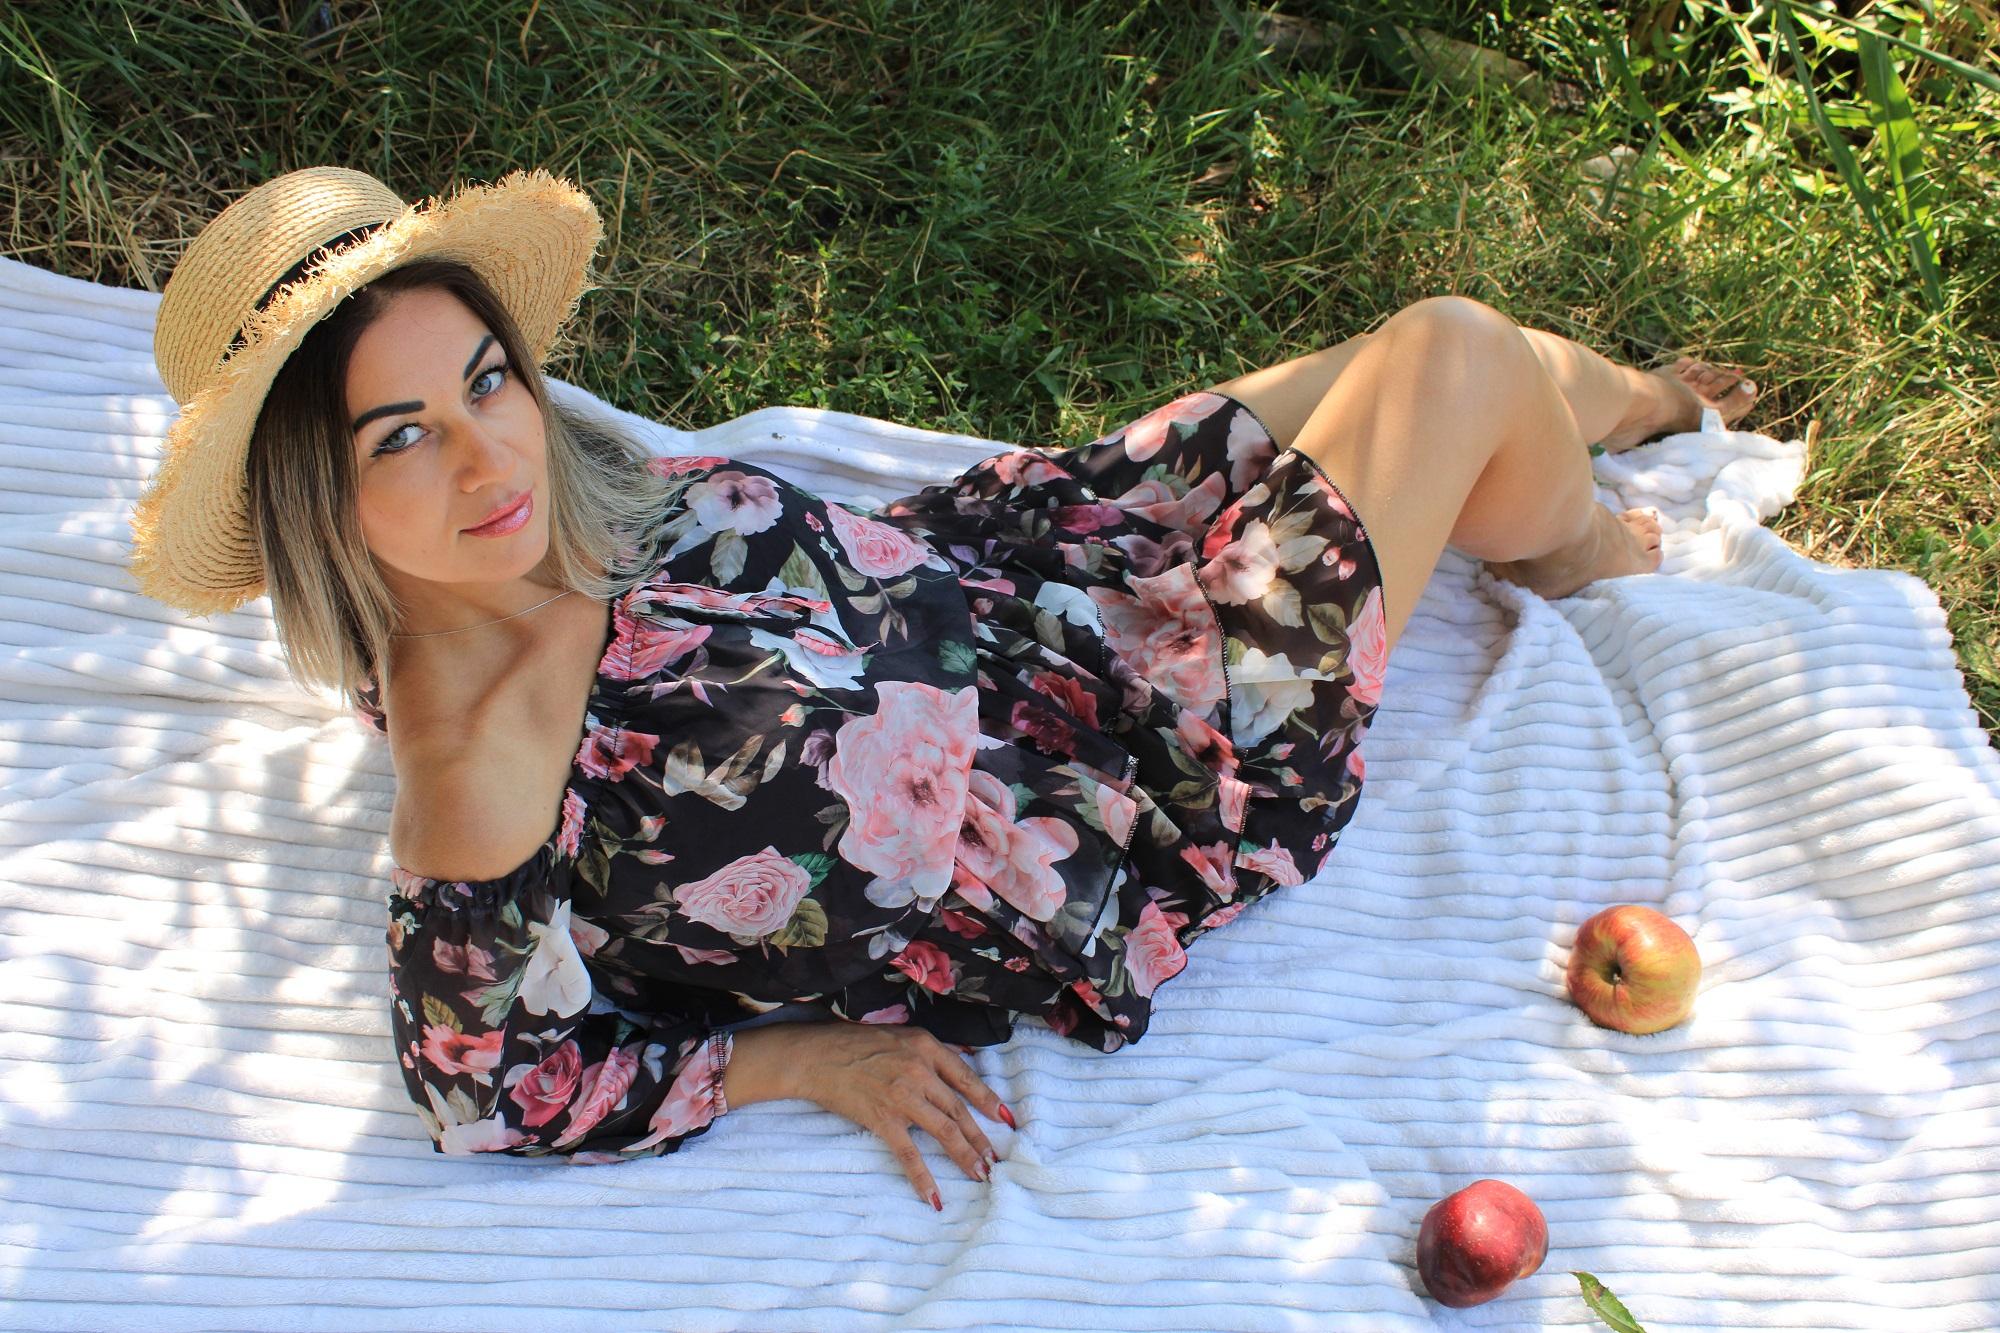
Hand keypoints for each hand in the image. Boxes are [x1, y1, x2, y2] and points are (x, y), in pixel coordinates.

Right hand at [770, 1021, 1010, 1207]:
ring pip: (944, 1131)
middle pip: (959, 1110)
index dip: (989, 1100)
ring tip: (980, 1174)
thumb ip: (930, 1051)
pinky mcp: (882, 1119)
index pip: (966, 1078)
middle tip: (995, 1159)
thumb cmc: (855, 1043)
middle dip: (980, 1138)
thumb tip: (961, 1060)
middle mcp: (920, 1071)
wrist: (816, 1056)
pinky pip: (908, 1154)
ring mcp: (902, 1097)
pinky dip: (923, 1177)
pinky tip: (934, 1197)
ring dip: (965, 1156)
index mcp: (926, 1047)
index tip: (1006, 1119)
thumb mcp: (901, 1036)